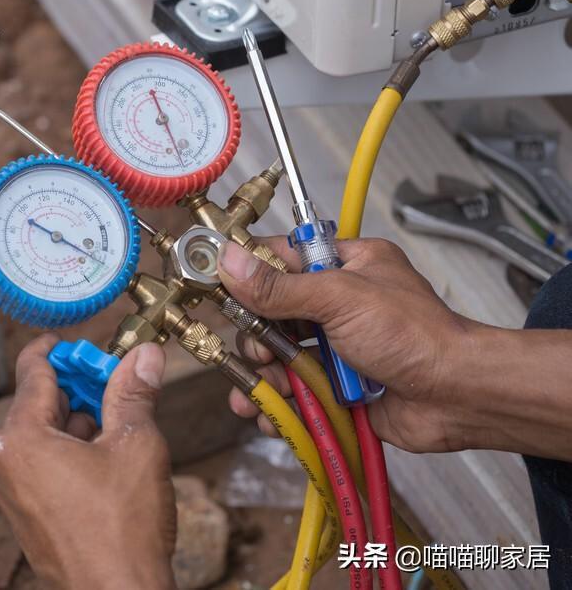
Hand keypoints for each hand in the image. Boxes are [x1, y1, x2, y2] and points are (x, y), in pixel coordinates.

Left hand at [0, 334, 176, 589]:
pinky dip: (70, 451)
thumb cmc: (122, 532)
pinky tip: (106, 458)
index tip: (77, 341)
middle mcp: (6, 464)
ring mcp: (14, 493)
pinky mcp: (27, 515)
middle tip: (115, 380)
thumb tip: (144, 357)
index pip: (33, 371)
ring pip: (44, 436)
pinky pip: (44, 466)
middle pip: (39, 403)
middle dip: (78, 388)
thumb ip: (134, 394)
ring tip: (119, 421)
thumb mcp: (136, 446)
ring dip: (79, 421)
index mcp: (22, 440)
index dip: (59, 349)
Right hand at [219, 237, 477, 452]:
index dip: (246, 270)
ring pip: (277, 355)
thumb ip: (280, 287)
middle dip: (257, 337)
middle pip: (270, 312)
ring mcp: (335, 347)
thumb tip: (229, 261)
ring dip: (263, 376)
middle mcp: (337, 303)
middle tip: (260, 352)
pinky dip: (277, 404)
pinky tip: (266, 414)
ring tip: (261, 394)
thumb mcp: (340, 299)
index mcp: (345, 265)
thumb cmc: (416, 336)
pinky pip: (292, 390)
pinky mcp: (335, 386)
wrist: (457, 398)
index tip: (214, 285)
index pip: (280, 257)